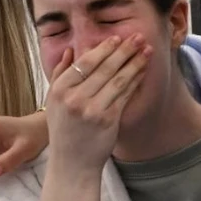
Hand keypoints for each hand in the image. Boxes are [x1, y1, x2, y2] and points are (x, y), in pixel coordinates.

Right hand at [45, 35, 150, 173]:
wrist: (72, 163)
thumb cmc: (64, 130)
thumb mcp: (53, 102)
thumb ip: (59, 74)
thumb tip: (70, 50)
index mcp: (60, 90)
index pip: (85, 62)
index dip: (103, 48)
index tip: (116, 38)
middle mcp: (75, 98)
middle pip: (105, 67)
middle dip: (124, 50)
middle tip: (138, 37)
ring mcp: (92, 109)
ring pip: (118, 79)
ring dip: (135, 62)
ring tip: (146, 50)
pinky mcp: (108, 120)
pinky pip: (125, 95)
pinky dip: (135, 80)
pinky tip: (143, 71)